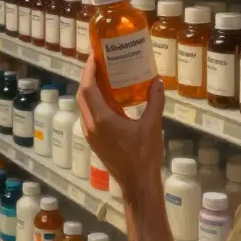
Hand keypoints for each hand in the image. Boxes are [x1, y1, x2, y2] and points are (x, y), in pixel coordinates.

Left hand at [76, 54, 166, 203]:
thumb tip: (157, 81)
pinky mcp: (94, 140)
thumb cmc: (144, 156)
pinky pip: (89, 115)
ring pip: (84, 106)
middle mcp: (91, 125)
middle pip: (82, 95)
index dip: (89, 70)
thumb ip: (155, 102)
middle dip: (89, 77)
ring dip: (91, 90)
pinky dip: (95, 103)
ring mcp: (90, 134)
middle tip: (102, 63)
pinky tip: (110, 99)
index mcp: (101, 119)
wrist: (137, 184)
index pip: (88, 88)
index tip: (95, 56)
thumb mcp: (152, 126)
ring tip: (106, 77)